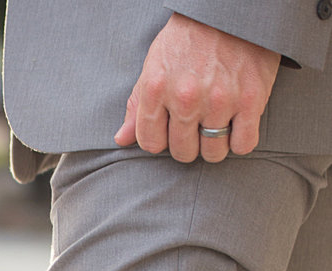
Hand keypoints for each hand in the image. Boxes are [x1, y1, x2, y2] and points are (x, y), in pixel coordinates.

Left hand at [115, 13, 279, 162]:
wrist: (231, 8)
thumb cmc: (189, 38)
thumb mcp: (154, 65)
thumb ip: (137, 105)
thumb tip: (122, 139)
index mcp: (157, 89)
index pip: (151, 144)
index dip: (162, 139)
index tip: (172, 126)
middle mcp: (186, 98)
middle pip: (183, 152)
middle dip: (189, 143)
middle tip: (197, 124)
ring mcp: (219, 100)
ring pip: (213, 153)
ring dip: (215, 144)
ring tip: (218, 123)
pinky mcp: (251, 99)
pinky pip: (243, 145)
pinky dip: (241, 140)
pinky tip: (238, 125)